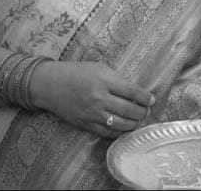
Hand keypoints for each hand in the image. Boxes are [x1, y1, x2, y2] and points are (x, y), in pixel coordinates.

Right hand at [29, 61, 153, 138]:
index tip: (151, 99)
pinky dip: (118, 132)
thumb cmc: (75, 72)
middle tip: (146, 110)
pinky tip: (123, 127)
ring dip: (133, 123)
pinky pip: (107, 133)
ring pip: (121, 124)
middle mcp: (99, 98)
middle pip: (129, 110)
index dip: (145, 97)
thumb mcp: (98, 68)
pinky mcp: (85, 124)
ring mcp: (92, 114)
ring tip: (138, 120)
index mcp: (103, 80)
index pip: (132, 91)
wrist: (49, 85)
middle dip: (142, 112)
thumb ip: (117, 79)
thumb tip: (135, 92)